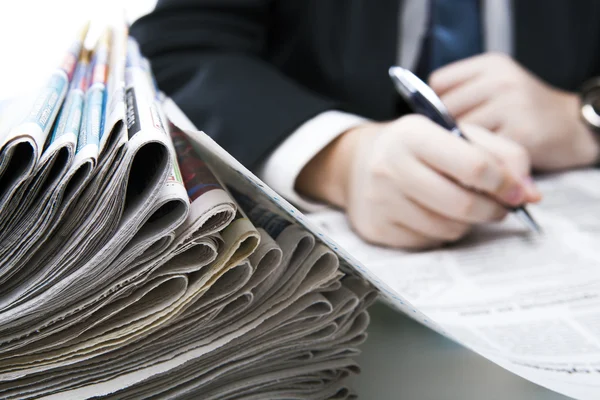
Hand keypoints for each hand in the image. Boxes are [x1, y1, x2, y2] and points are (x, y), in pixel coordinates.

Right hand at [296, 115, 540, 249]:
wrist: (358, 163)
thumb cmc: (418, 148)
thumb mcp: (457, 135)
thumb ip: (502, 156)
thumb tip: (531, 194)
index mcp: (414, 134)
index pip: (473, 165)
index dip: (504, 183)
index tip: (518, 192)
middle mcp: (390, 166)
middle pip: (462, 204)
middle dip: (492, 210)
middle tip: (498, 207)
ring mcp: (380, 200)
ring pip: (448, 228)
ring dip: (466, 223)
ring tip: (460, 206)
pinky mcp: (376, 228)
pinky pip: (428, 241)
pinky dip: (441, 232)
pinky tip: (433, 215)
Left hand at [429, 53, 599, 170]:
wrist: (572, 126)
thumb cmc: (523, 112)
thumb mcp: (496, 88)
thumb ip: (463, 95)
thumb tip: (419, 121)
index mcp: (490, 65)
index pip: (438, 83)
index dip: (434, 106)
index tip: (440, 123)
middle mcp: (501, 80)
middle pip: (446, 111)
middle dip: (443, 133)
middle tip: (449, 148)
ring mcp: (512, 106)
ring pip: (461, 134)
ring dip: (458, 152)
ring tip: (464, 160)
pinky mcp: (521, 134)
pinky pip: (481, 153)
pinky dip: (476, 164)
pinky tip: (481, 168)